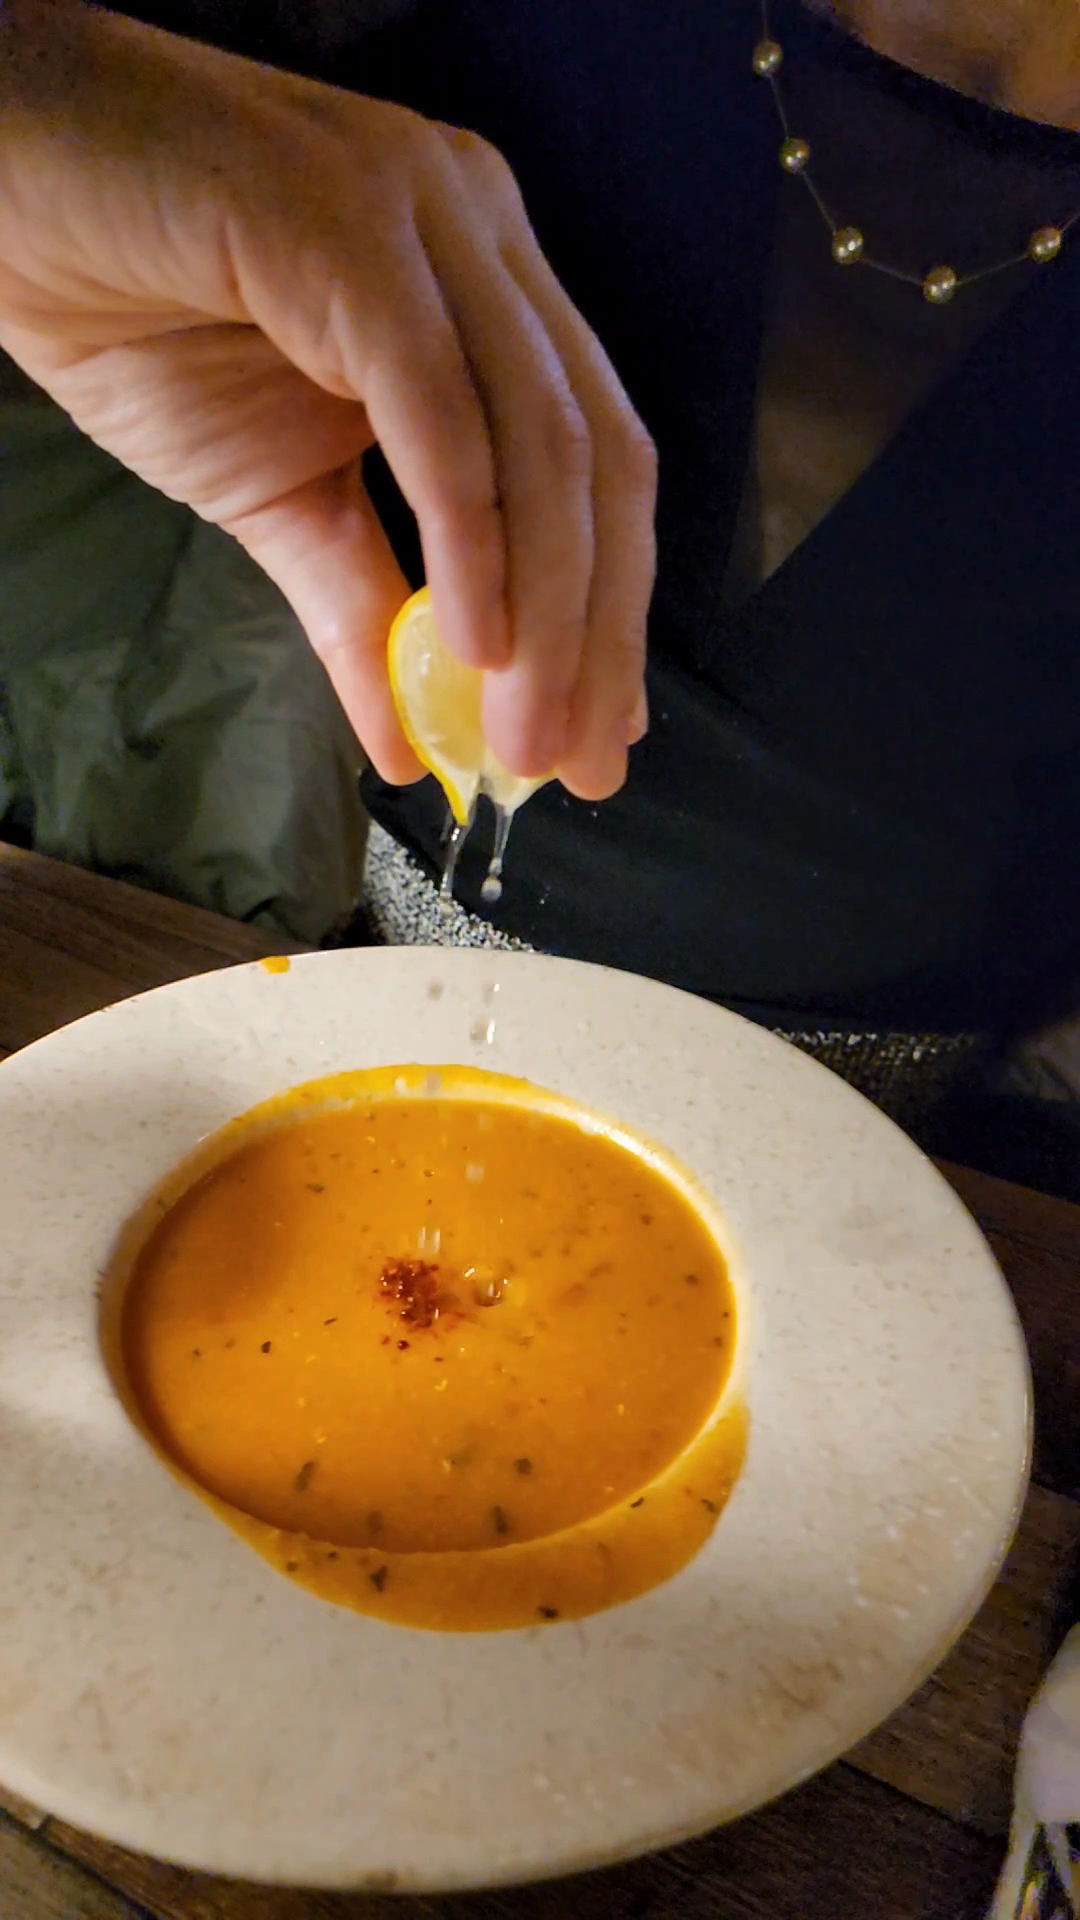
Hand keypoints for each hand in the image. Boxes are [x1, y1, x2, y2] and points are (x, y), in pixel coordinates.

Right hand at [0, 0, 655, 796]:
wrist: (7, 197)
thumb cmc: (135, 317)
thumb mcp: (278, 496)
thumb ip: (362, 609)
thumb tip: (414, 747)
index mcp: (488, 285)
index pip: (597, 463)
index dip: (612, 612)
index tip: (599, 738)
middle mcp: (485, 235)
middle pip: (598, 460)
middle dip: (600, 633)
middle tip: (579, 767)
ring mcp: (429, 218)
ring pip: (540, 442)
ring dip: (548, 614)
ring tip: (523, 738)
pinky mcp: (353, 231)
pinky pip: (441, 411)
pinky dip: (472, 538)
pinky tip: (478, 643)